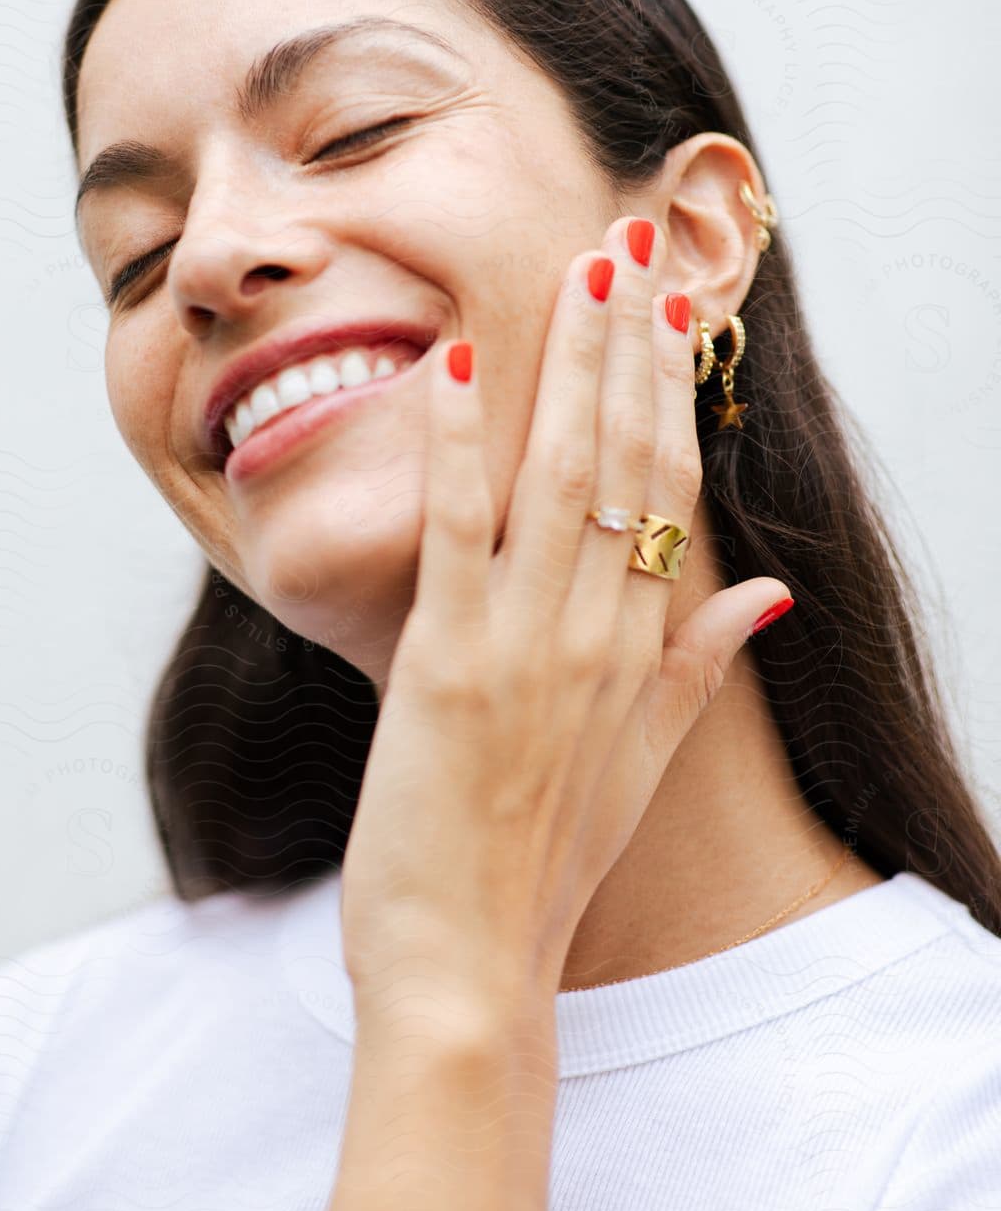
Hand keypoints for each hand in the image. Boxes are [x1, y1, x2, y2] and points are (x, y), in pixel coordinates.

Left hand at [338, 214, 792, 1015]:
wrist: (471, 968)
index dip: (668, 389)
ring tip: (580, 270)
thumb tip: (767, 595)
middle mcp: (596, 633)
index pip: (668, 490)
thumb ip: (700, 667)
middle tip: (630, 242)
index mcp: (641, 651)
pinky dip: (454, 444)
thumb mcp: (642, 765)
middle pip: (626, 460)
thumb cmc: (543, 867)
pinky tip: (445, 362)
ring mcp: (524, 646)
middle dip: (629, 345)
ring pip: (559, 476)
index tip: (669, 309)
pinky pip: (455, 532)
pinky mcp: (443, 666)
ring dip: (569, 366)